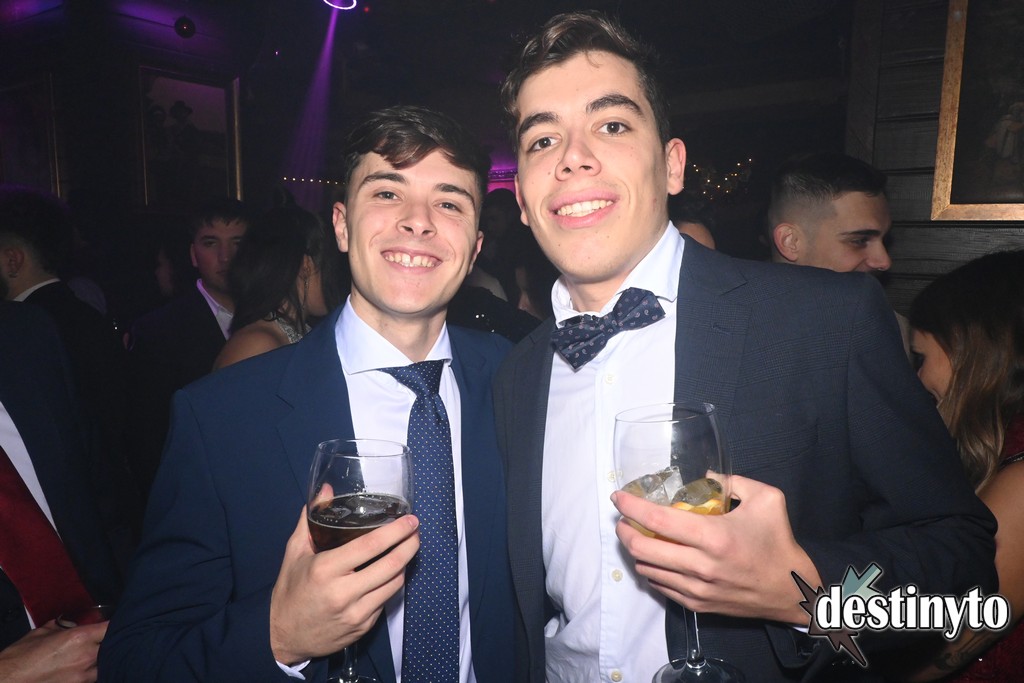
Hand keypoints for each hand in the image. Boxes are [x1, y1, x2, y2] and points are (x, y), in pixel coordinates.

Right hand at [0, 620, 106, 682]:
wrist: (7, 682)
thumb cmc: (21, 657)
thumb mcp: (42, 633)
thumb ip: (62, 627)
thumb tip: (70, 624)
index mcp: (79, 638)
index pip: (110, 628)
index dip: (114, 624)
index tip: (115, 623)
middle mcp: (87, 657)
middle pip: (112, 647)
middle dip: (110, 643)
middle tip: (104, 641)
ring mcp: (84, 677)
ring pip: (105, 666)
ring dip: (102, 660)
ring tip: (93, 657)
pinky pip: (93, 679)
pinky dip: (91, 674)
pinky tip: (83, 670)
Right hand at [269, 507, 419, 664]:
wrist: (284, 637)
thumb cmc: (290, 591)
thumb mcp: (294, 553)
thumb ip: (310, 520)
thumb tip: (326, 489)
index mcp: (326, 569)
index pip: (370, 546)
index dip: (395, 531)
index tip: (409, 519)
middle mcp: (343, 592)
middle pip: (391, 565)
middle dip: (410, 545)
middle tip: (416, 531)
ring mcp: (356, 613)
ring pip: (394, 584)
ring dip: (406, 564)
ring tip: (408, 547)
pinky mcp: (363, 627)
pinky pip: (386, 600)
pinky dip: (393, 583)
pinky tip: (393, 571)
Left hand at [612, 474, 819, 623]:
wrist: (791, 590)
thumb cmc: (778, 541)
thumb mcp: (767, 499)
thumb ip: (733, 480)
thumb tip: (705, 474)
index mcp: (714, 537)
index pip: (658, 521)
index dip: (632, 507)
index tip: (618, 496)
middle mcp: (700, 566)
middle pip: (643, 548)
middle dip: (624, 530)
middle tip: (623, 517)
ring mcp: (697, 589)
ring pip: (647, 570)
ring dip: (635, 550)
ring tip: (635, 535)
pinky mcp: (697, 605)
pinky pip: (660, 587)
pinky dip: (650, 570)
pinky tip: (652, 557)